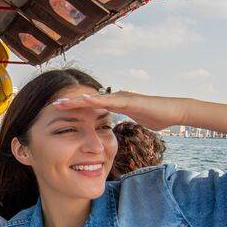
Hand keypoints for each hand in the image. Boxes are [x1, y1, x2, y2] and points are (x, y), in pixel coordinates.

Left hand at [53, 91, 187, 131]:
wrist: (174, 112)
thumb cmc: (157, 116)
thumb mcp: (135, 121)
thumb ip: (126, 122)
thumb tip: (117, 129)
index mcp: (116, 104)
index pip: (91, 107)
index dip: (75, 109)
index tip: (59, 112)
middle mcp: (116, 98)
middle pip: (88, 101)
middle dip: (70, 103)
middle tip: (52, 105)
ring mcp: (122, 97)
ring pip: (95, 98)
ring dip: (77, 100)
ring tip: (60, 102)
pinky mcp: (129, 100)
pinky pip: (109, 101)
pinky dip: (95, 100)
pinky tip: (83, 100)